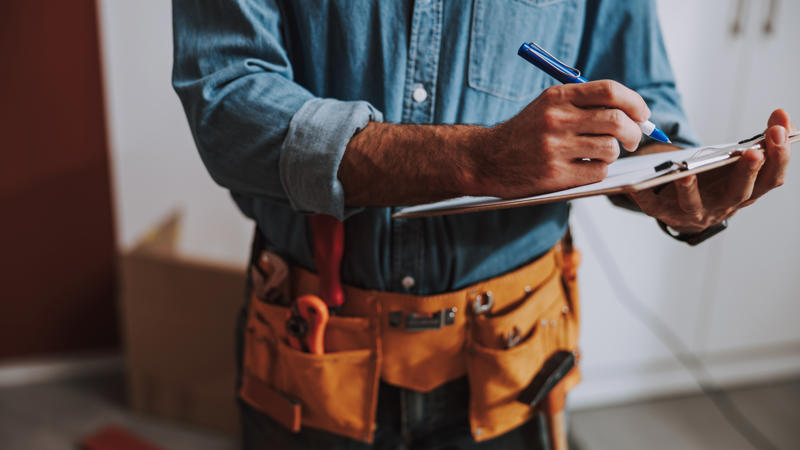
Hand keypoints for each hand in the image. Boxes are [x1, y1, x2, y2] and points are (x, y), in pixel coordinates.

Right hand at [476, 80, 649, 197]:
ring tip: (599, 154)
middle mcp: (557, 119)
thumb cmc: (525, 133)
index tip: (643, 114)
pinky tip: (583, 167)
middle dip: (635, 132)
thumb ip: (585, 105)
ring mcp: (555, 148)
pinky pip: (598, 171)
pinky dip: (598, 170)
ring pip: (611, 149)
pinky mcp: (555, 174)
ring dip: (613, 154)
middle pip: (618, 120)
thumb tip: (634, 114)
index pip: (610, 91)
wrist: (486, 159)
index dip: (635, 103)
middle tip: (633, 139)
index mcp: (557, 97)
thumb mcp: (548, 107)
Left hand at [631, 109, 794, 232]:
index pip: (771, 179)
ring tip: (686, 173)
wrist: (683, 209)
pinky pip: (651, 205)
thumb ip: (761, 140)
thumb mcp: (739, 161)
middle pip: (739, 192)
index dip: (779, 157)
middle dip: (748, 172)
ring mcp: (693, 211)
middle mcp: (723, 205)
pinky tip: (634, 183)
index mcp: (746, 191)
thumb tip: (782, 115)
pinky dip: (642, 195)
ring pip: (693, 204)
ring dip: (690, 189)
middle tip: (753, 152)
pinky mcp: (662, 212)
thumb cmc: (716, 180)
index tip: (780, 131)